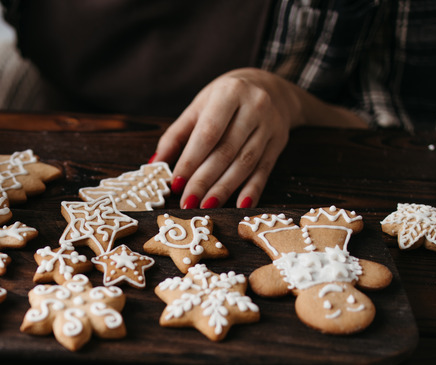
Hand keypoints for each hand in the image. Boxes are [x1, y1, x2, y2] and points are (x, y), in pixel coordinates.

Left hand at [153, 68, 365, 207]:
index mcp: (229, 93)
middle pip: (226, 151)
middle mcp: (254, 107)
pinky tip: (240, 205)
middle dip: (205, 180)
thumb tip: (156, 164)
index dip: (191, 160)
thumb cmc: (225, 99)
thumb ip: (176, 135)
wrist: (270, 87)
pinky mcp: (279, 142)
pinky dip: (252, 190)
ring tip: (206, 205)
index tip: (176, 183)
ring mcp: (270, 126)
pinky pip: (265, 170)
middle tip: (188, 201)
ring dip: (224, 189)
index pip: (208, 133)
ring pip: (245, 163)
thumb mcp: (199, 107)